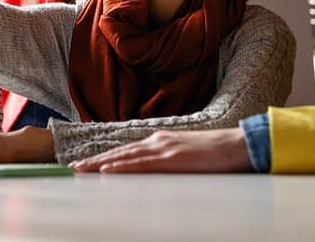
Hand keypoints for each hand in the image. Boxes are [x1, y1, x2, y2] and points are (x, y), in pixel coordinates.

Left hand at [70, 128, 252, 172]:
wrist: (240, 146)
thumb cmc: (217, 155)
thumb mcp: (187, 157)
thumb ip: (169, 162)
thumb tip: (153, 173)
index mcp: (161, 141)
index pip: (127, 150)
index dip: (105, 157)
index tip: (87, 164)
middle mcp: (158, 141)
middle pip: (120, 152)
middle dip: (95, 160)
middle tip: (74, 168)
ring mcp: (165, 148)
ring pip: (125, 156)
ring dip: (100, 163)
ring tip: (81, 170)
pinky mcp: (173, 158)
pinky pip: (141, 164)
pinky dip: (122, 167)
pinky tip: (107, 171)